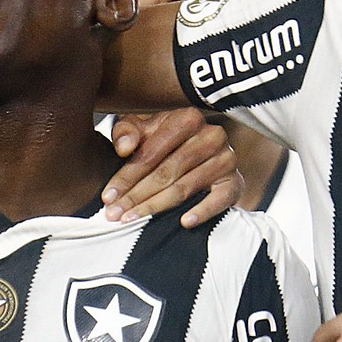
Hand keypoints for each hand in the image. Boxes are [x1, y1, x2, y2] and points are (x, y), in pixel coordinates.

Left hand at [104, 109, 242, 225]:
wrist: (198, 154)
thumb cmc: (161, 141)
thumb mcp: (141, 129)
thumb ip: (126, 132)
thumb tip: (123, 148)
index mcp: (187, 118)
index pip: (152, 152)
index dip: (126, 176)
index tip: (107, 197)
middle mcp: (211, 135)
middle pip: (167, 172)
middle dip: (136, 195)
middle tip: (114, 214)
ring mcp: (226, 158)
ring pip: (185, 187)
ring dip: (156, 206)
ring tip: (131, 220)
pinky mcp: (235, 181)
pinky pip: (219, 199)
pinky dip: (202, 211)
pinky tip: (183, 223)